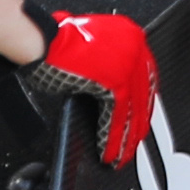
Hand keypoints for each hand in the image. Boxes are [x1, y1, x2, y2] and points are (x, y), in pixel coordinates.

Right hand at [24, 2, 159, 167]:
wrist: (44, 39)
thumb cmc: (58, 40)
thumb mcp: (95, 43)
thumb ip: (110, 59)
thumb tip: (118, 86)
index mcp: (130, 35)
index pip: (146, 76)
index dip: (143, 102)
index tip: (141, 118)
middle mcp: (134, 47)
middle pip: (143, 95)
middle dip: (137, 124)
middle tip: (134, 143)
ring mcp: (126, 64)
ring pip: (132, 109)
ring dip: (126, 137)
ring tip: (122, 155)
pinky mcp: (114, 82)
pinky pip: (116, 116)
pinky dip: (112, 136)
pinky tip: (108, 149)